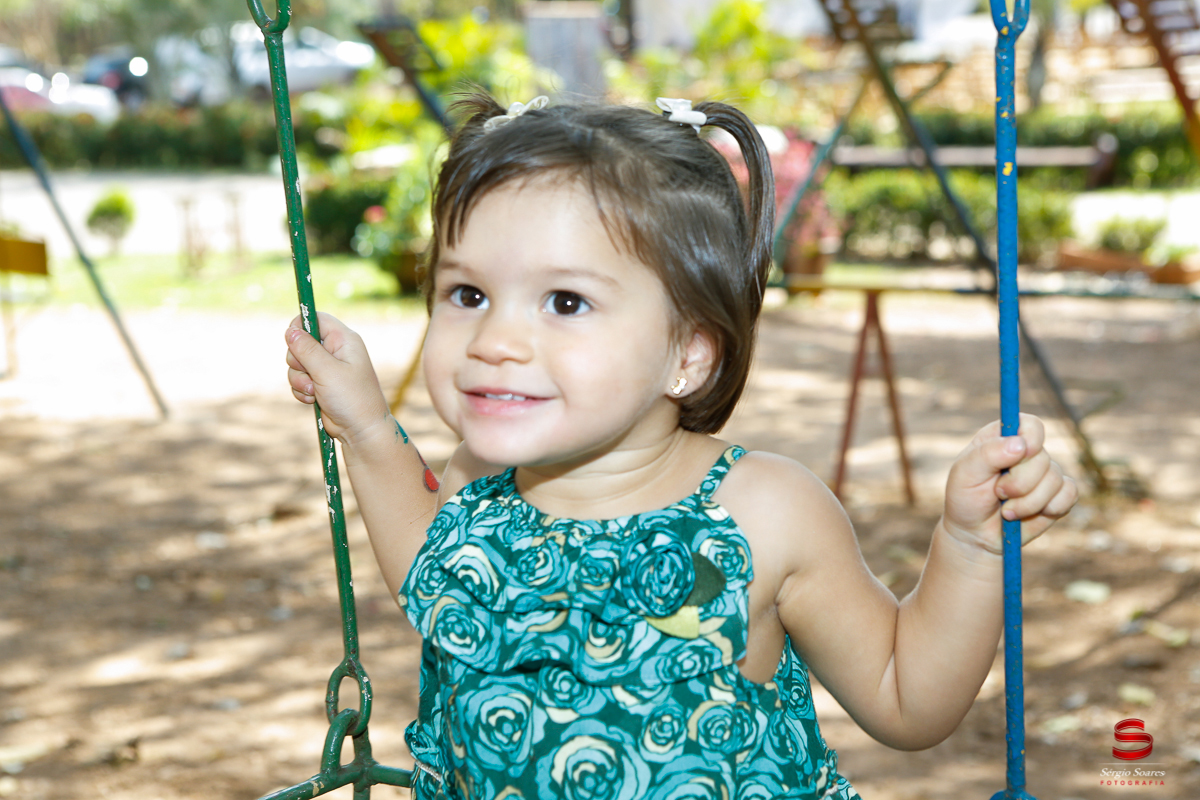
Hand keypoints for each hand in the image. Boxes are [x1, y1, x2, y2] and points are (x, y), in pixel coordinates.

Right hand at [284, 312, 390, 444]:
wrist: (360, 430)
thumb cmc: (351, 398)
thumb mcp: (327, 370)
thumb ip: (307, 349)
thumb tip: (289, 330)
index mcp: (344, 340)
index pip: (317, 318)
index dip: (301, 325)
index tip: (293, 340)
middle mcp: (336, 351)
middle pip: (301, 341)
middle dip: (298, 361)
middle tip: (310, 374)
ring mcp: (327, 368)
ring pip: (296, 364)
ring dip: (299, 379)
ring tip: (315, 392)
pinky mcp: (319, 384)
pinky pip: (299, 380)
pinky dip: (301, 390)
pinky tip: (313, 400)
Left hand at [942, 414, 1077, 553]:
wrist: (975, 534)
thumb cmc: (966, 499)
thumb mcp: (965, 473)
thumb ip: (988, 454)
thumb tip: (1021, 444)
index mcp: (1003, 438)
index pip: (1030, 424)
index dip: (1031, 439)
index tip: (1020, 455)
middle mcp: (1027, 453)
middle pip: (1043, 458)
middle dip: (1020, 484)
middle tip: (998, 494)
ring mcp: (1045, 473)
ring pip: (1055, 480)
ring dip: (1029, 502)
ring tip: (1007, 510)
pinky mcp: (1057, 495)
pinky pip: (1069, 494)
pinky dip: (1051, 508)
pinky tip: (1030, 515)